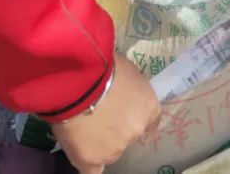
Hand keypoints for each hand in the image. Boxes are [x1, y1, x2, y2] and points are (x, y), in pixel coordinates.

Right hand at [52, 54, 160, 173]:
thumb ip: (128, 88)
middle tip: (99, 112)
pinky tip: (83, 155)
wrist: (79, 82)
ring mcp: (114, 149)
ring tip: (83, 124)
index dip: (134, 115)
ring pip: (109, 150)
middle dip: (116, 126)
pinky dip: (88, 163)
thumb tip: (121, 91)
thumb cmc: (103, 66)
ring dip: (100, 140)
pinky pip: (91, 170)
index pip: (150, 120)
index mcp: (150, 107)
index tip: (123, 110)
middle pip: (128, 135)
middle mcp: (136, 132)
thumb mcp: (126, 70)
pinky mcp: (90, 160)